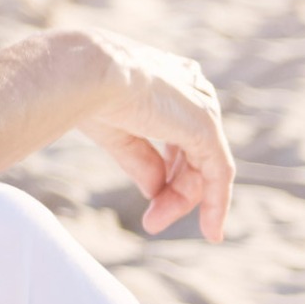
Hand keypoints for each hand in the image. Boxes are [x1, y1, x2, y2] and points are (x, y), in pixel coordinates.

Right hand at [0, 26, 233, 242]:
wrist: (87, 71)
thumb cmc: (86, 90)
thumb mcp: (116, 132)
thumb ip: (141, 159)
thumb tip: (155, 190)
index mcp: (171, 82)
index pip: (180, 134)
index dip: (169, 167)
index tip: (153, 197)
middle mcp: (193, 92)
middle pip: (193, 154)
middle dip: (173, 191)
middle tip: (150, 222)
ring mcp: (202, 109)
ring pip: (204, 167)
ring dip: (180, 201)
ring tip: (152, 224)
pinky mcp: (205, 128)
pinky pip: (218, 174)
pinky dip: (216, 204)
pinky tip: (212, 232)